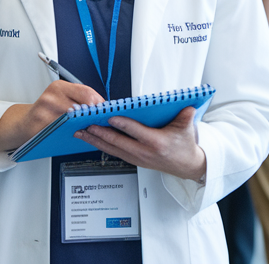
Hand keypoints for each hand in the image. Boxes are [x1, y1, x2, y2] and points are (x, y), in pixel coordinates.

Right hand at [0, 80, 103, 154]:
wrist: (25, 124)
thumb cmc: (47, 112)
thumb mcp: (61, 99)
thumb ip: (79, 99)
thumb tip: (102, 106)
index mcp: (59, 87)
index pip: (87, 92)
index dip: (99, 103)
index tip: (106, 111)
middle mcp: (52, 96)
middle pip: (82, 106)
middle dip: (93, 115)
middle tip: (101, 122)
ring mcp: (46, 110)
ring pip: (74, 119)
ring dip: (85, 125)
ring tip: (90, 128)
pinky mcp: (42, 124)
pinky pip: (64, 129)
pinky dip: (73, 132)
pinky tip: (77, 133)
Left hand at [76, 106, 206, 182]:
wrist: (186, 166)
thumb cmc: (185, 146)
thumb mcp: (187, 128)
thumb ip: (186, 114)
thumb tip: (185, 102)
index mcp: (157, 143)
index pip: (136, 132)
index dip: (122, 124)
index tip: (110, 116)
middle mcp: (144, 152)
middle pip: (118, 142)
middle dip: (100, 133)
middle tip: (86, 124)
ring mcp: (137, 158)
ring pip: (112, 149)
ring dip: (95, 140)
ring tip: (81, 132)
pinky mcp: (134, 160)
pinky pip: (114, 152)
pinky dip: (101, 145)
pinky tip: (91, 139)